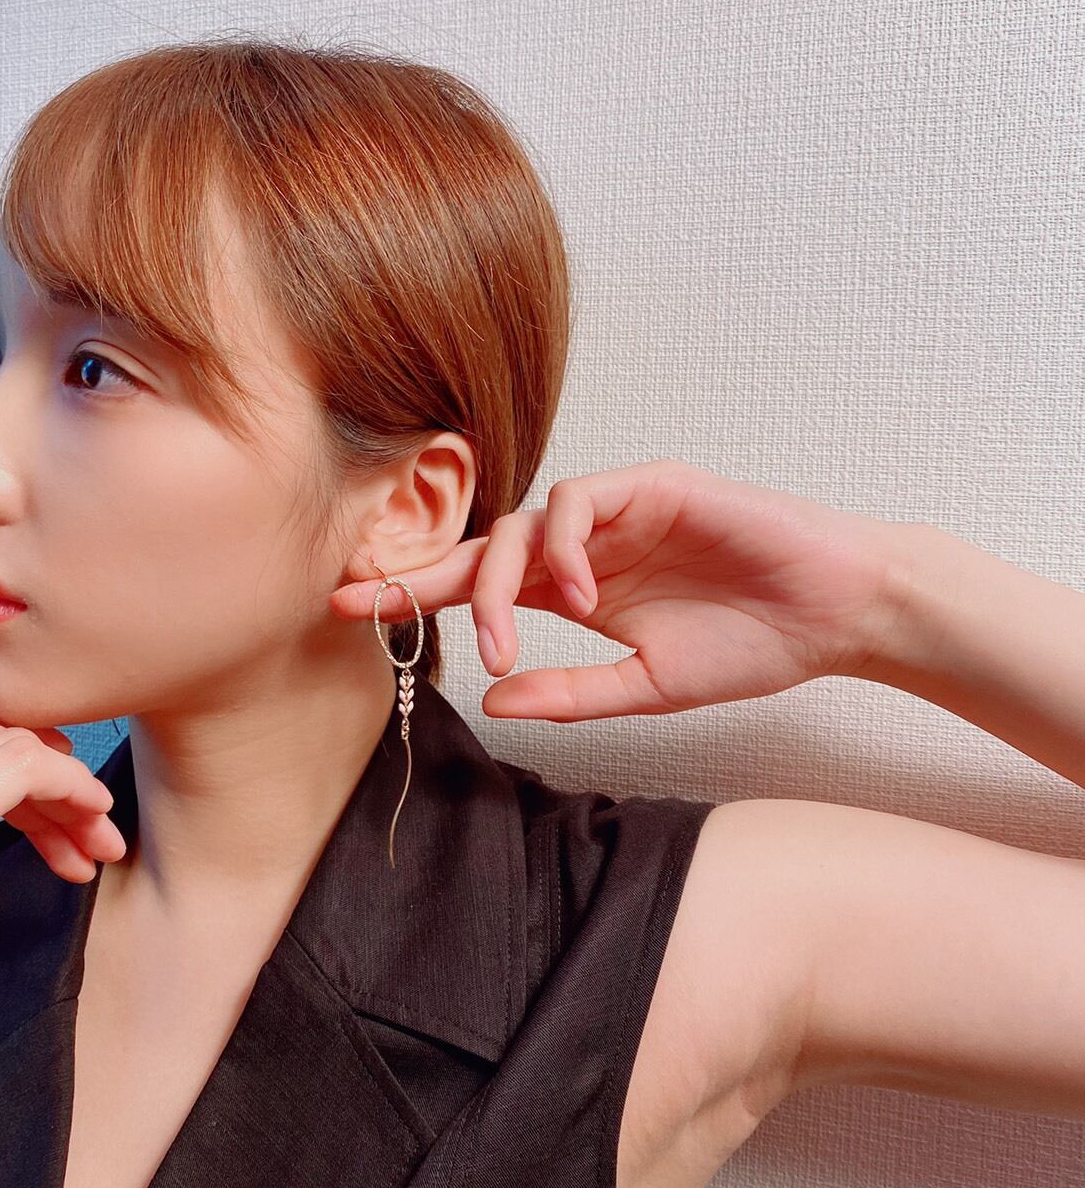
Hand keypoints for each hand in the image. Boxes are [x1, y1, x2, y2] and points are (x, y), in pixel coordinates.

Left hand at [329, 458, 922, 721]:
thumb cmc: (749, 646)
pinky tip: (579, 597)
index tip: (355, 617)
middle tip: (368, 603)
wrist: (833, 614)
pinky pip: (581, 500)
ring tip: (500, 639)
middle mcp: (586, 547)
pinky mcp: (653, 485)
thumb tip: (491, 702)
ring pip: (523, 521)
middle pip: (485, 548)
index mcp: (578, 590)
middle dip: (422, 575)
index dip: (419, 598)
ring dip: (496, 580)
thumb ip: (571, 694)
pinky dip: (566, 548)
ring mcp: (617, 512)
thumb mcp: (646, 688)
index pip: (483, 587)